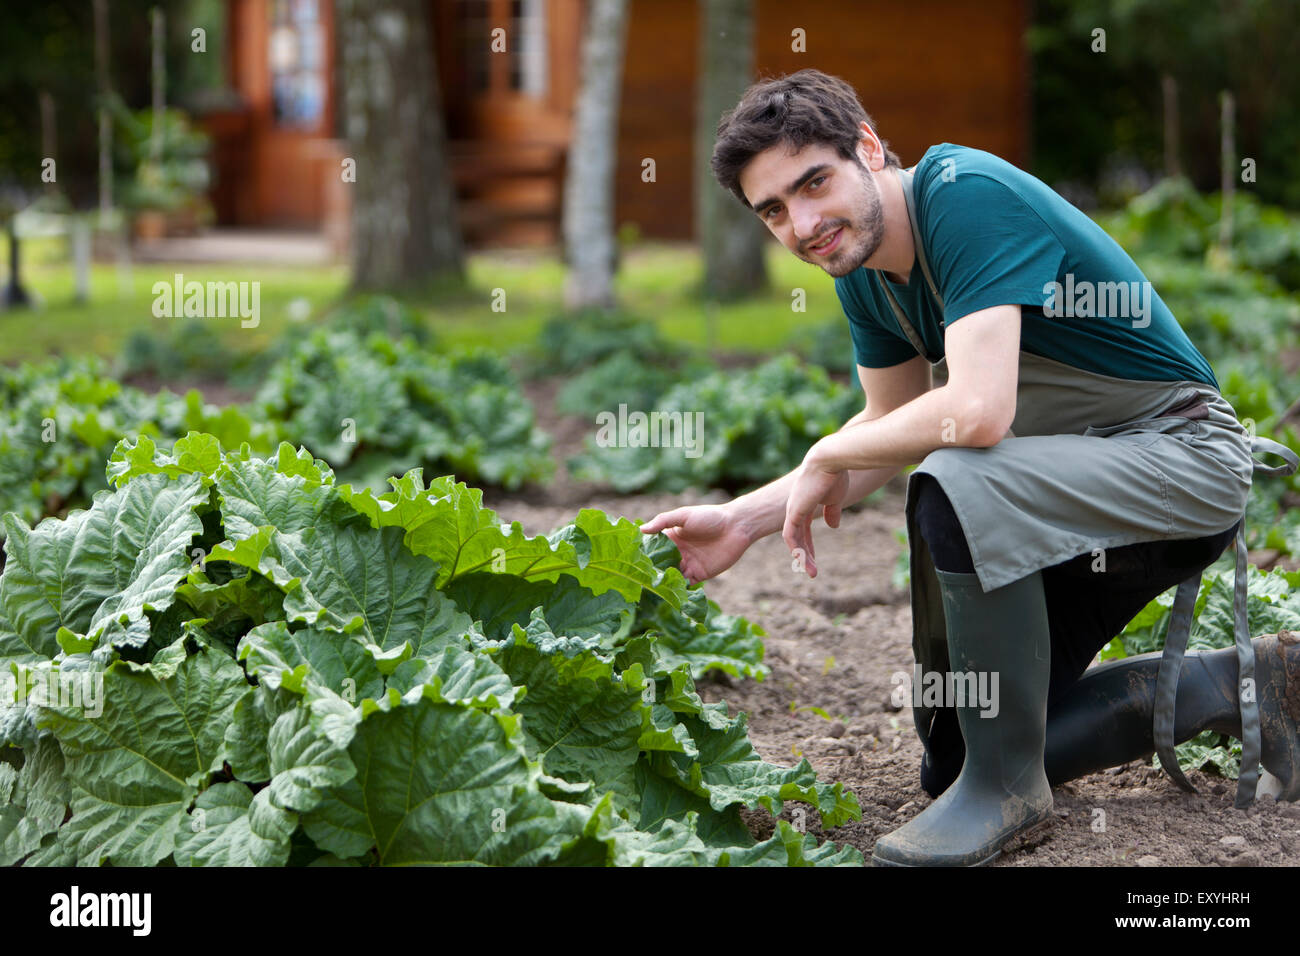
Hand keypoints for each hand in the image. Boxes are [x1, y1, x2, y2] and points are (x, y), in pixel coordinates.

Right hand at [639, 504, 751, 584]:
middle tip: (637, 580)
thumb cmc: (709, 516)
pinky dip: (678, 589)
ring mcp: (688, 564)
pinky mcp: (700, 575)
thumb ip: (663, 521)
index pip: (653, 549)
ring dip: (663, 582)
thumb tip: (641, 529)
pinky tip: (669, 593)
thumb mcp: (684, 515)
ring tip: (650, 589)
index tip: (630, 562)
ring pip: (671, 577)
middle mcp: (678, 552)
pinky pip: (686, 585)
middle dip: (651, 572)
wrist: (736, 526)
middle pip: (660, 566)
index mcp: (671, 538)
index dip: (643, 555)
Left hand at [782, 452, 848, 578]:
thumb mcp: (835, 498)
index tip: (813, 557)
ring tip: (812, 572)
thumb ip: (832, 511)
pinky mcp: (793, 511)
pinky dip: (796, 549)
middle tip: (812, 570)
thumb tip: (833, 526)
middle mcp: (796, 506)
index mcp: (805, 502)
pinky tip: (803, 560)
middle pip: (797, 535)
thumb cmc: (835, 475)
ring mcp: (793, 509)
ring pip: (793, 538)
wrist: (830, 461)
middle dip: (805, 553)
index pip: (803, 527)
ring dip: (803, 556)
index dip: (808, 543)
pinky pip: (790, 535)